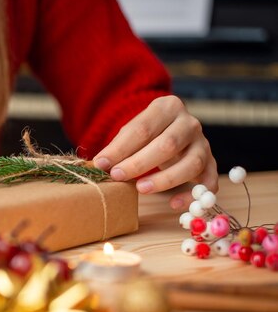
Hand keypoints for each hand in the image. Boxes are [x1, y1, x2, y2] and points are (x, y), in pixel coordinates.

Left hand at [93, 95, 217, 210]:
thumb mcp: (131, 133)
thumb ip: (118, 147)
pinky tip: (173, 204)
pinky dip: (193, 195)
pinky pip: (208, 182)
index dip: (121, 148)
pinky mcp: (210, 163)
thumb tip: (100, 164)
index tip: (102, 164)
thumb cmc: (148, 133)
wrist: (172, 130)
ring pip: (192, 163)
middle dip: (140, 163)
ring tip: (141, 189)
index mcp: (168, 107)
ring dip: (165, 179)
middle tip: (118, 176)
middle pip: (168, 144)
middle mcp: (190, 123)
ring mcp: (203, 143)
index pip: (143, 128)